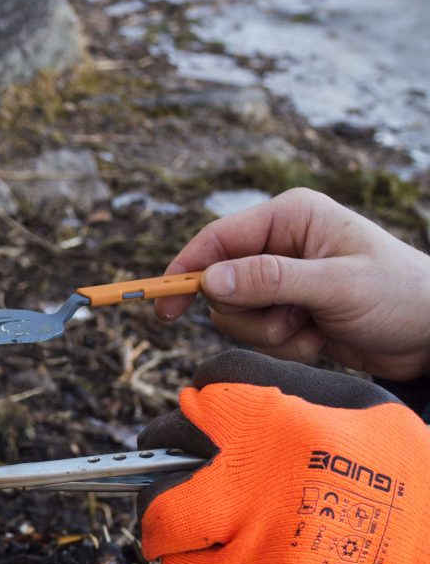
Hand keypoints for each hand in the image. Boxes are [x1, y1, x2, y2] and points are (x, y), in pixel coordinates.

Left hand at [138, 350, 429, 563]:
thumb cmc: (406, 475)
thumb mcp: (355, 402)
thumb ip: (275, 388)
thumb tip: (204, 394)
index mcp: (266, 426)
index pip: (188, 409)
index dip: (191, 424)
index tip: (199, 437)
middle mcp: (243, 488)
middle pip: (155, 484)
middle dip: (163, 490)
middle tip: (186, 499)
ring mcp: (241, 555)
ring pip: (166, 548)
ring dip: (185, 546)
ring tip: (223, 544)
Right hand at [155, 188, 429, 380]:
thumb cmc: (400, 296)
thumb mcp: (337, 286)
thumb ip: (272, 280)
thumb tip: (211, 279)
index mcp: (290, 218)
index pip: (217, 240)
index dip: (186, 272)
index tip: (164, 307)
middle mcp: (280, 243)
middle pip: (220, 284)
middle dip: (249, 314)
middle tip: (291, 320)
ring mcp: (282, 279)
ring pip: (235, 315)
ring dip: (270, 334)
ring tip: (312, 328)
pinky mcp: (287, 309)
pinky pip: (257, 334)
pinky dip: (285, 345)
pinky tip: (321, 337)